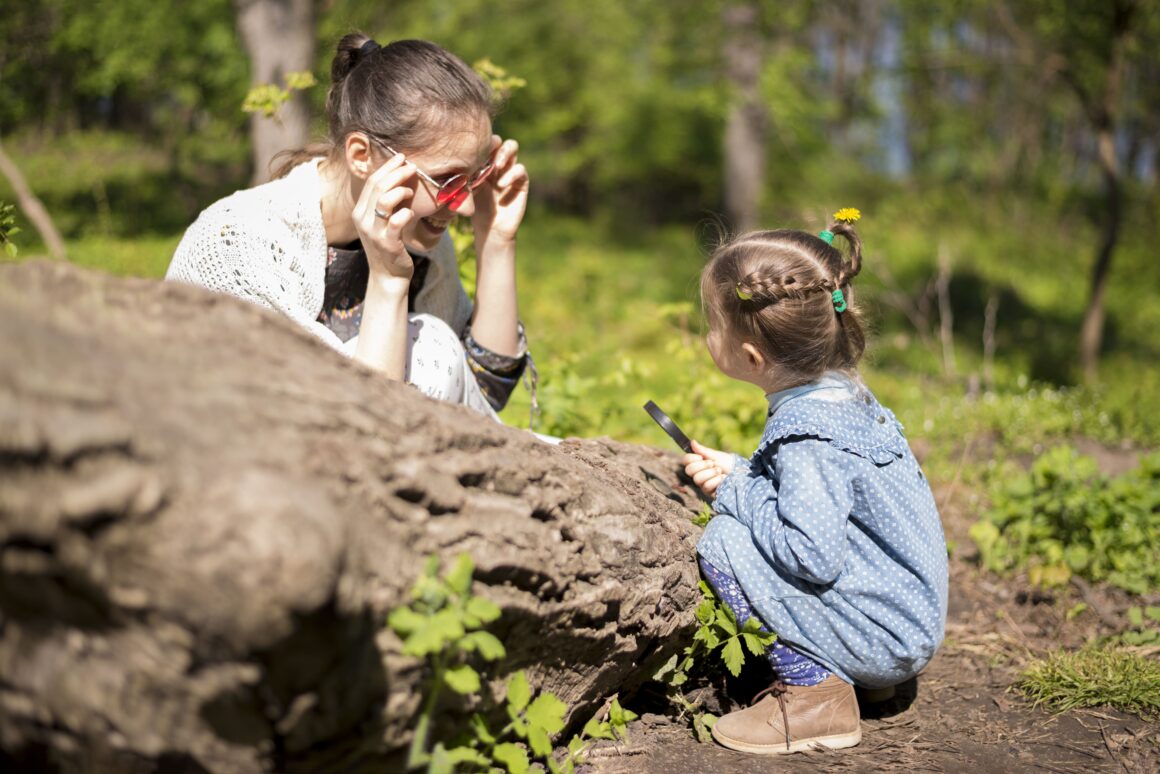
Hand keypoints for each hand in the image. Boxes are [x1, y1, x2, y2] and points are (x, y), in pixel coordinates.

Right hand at [353, 152, 416, 281]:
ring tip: (411, 193)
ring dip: (401, 191)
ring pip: (384, 200)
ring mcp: (374, 232)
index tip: (402, 157)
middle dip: (396, 173)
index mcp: (360, 211)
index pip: (372, 182)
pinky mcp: (387, 243)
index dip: (387, 167)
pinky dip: (406, 213)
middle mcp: (363, 219)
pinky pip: (396, 221)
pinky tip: (412, 212)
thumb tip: (401, 177)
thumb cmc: (389, 245)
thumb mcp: (382, 221)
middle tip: (412, 167)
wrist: (388, 276)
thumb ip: (386, 202)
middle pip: (377, 187)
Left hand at [472, 135, 528, 247]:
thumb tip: (450, 160)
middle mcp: (498, 163)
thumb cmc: (475, 209)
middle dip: (495, 143)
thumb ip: (463, 175)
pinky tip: (501, 184)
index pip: (485, 142)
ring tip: (497, 166)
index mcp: (484, 162)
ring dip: (504, 153)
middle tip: (487, 154)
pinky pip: (520, 170)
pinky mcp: (521, 183)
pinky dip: (511, 174)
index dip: (482, 140)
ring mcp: (510, 171)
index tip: (473, 147)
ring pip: (513, 147)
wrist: (489, 228)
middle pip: (500, 140)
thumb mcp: (466, 189)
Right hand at [682, 440, 734, 497]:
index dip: (691, 458)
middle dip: (702, 465)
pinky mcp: (708, 492)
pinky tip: (723, 478)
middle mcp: (697, 474)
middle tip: (713, 463)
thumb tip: (692, 442)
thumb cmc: (728, 463)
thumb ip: (703, 450)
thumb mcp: (716, 455)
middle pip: (689, 470)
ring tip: (720, 471)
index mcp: (698, 463)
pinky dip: (716, 480)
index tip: (701, 457)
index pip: (686, 461)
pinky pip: (706, 486)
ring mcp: (702, 484)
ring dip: (710, 473)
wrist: (740, 474)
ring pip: (697, 479)